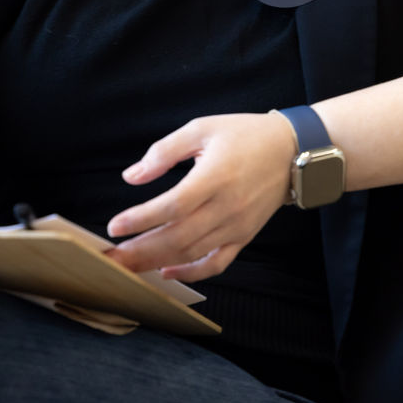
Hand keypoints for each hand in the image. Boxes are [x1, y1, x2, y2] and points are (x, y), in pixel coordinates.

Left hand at [105, 111, 297, 279]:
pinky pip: (216, 263)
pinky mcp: (243, 237)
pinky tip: (166, 272)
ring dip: (156, 263)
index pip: (173, 206)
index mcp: (215, 177)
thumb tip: (132, 177)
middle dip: (140, 251)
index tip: (114, 227)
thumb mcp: (202, 128)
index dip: (142, 219)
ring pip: (192, 253)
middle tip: (110, 259)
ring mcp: (236, 226)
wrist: (292, 152)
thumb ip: (164, 151)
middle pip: (178, 237)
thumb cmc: (245, 135)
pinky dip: (191, 273)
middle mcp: (226, 207)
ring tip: (127, 267)